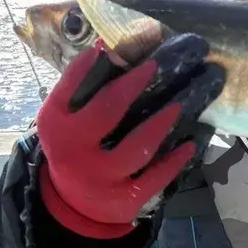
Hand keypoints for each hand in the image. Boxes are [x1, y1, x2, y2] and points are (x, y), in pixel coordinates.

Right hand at [36, 33, 224, 238]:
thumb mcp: (63, 117)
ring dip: (160, 123)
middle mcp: (75, 152)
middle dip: (131, 86)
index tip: (108, 45)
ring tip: (178, 105)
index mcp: (57, 126)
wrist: (71, 202)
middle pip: (106, 112)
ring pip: (136, 147)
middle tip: (155, 66)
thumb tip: (103, 46)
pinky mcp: (123, 199)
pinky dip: (174, 160)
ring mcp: (100, 178)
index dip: (89, 66)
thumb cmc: (73, 144)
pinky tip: (189, 144)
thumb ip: (76, 85)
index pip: (70, 90)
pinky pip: (155, 177)